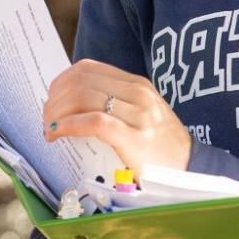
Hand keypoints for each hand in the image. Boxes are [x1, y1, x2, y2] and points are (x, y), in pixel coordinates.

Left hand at [43, 60, 192, 172]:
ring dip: (56, 113)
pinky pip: (93, 122)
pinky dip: (69, 125)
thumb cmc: (160, 146)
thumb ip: (114, 103)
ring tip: (51, 129)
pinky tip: (58, 133)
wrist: (191, 169)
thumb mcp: (141, 114)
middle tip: (47, 119)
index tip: (51, 100)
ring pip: (82, 97)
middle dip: (54, 99)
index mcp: (136, 84)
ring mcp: (137, 115)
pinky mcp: (134, 138)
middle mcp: (137, 93)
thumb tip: (70, 104)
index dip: (61, 82)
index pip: (87, 68)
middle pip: (80, 81)